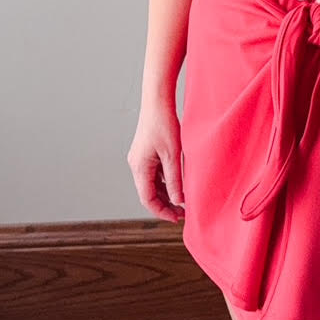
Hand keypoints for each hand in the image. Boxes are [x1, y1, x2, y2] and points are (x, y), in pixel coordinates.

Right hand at [127, 99, 185, 223]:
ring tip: (183, 201)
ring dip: (165, 194)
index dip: (162, 211)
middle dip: (165, 205)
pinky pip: (154, 174)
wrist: (157, 101)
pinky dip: (165, 183)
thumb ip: (175, 180)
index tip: (177, 218)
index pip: (147, 199)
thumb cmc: (164, 125)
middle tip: (183, 213)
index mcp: (140, 167)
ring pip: (151, 185)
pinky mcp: (145, 154)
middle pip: (148, 193)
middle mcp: (136, 165)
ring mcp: (139, 159)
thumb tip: (179, 201)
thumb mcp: (173, 155)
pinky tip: (178, 184)